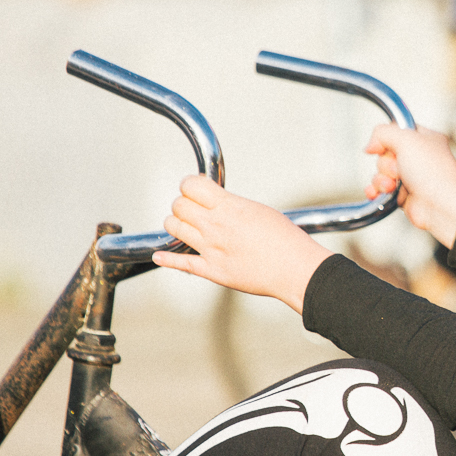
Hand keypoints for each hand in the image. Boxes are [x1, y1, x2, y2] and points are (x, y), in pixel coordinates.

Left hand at [152, 175, 332, 313]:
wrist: (295, 269)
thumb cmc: (285, 240)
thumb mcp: (259, 211)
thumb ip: (233, 207)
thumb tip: (219, 203)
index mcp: (229, 207)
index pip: (191, 186)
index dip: (189, 185)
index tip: (194, 189)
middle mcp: (215, 226)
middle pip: (178, 206)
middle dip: (182, 204)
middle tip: (191, 208)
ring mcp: (211, 249)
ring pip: (174, 229)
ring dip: (176, 225)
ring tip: (185, 227)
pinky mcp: (212, 271)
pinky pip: (181, 262)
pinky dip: (166, 258)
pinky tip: (159, 255)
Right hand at [364, 125, 455, 247]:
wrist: (441, 206)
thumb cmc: (433, 173)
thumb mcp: (407, 139)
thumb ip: (383, 133)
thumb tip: (370, 146)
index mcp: (425, 139)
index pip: (397, 131)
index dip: (387, 139)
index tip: (385, 147)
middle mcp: (418, 157)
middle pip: (385, 153)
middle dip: (386, 164)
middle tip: (399, 170)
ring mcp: (411, 177)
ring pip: (381, 172)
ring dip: (381, 179)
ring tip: (393, 186)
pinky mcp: (403, 194)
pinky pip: (381, 189)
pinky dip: (376, 191)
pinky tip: (376, 193)